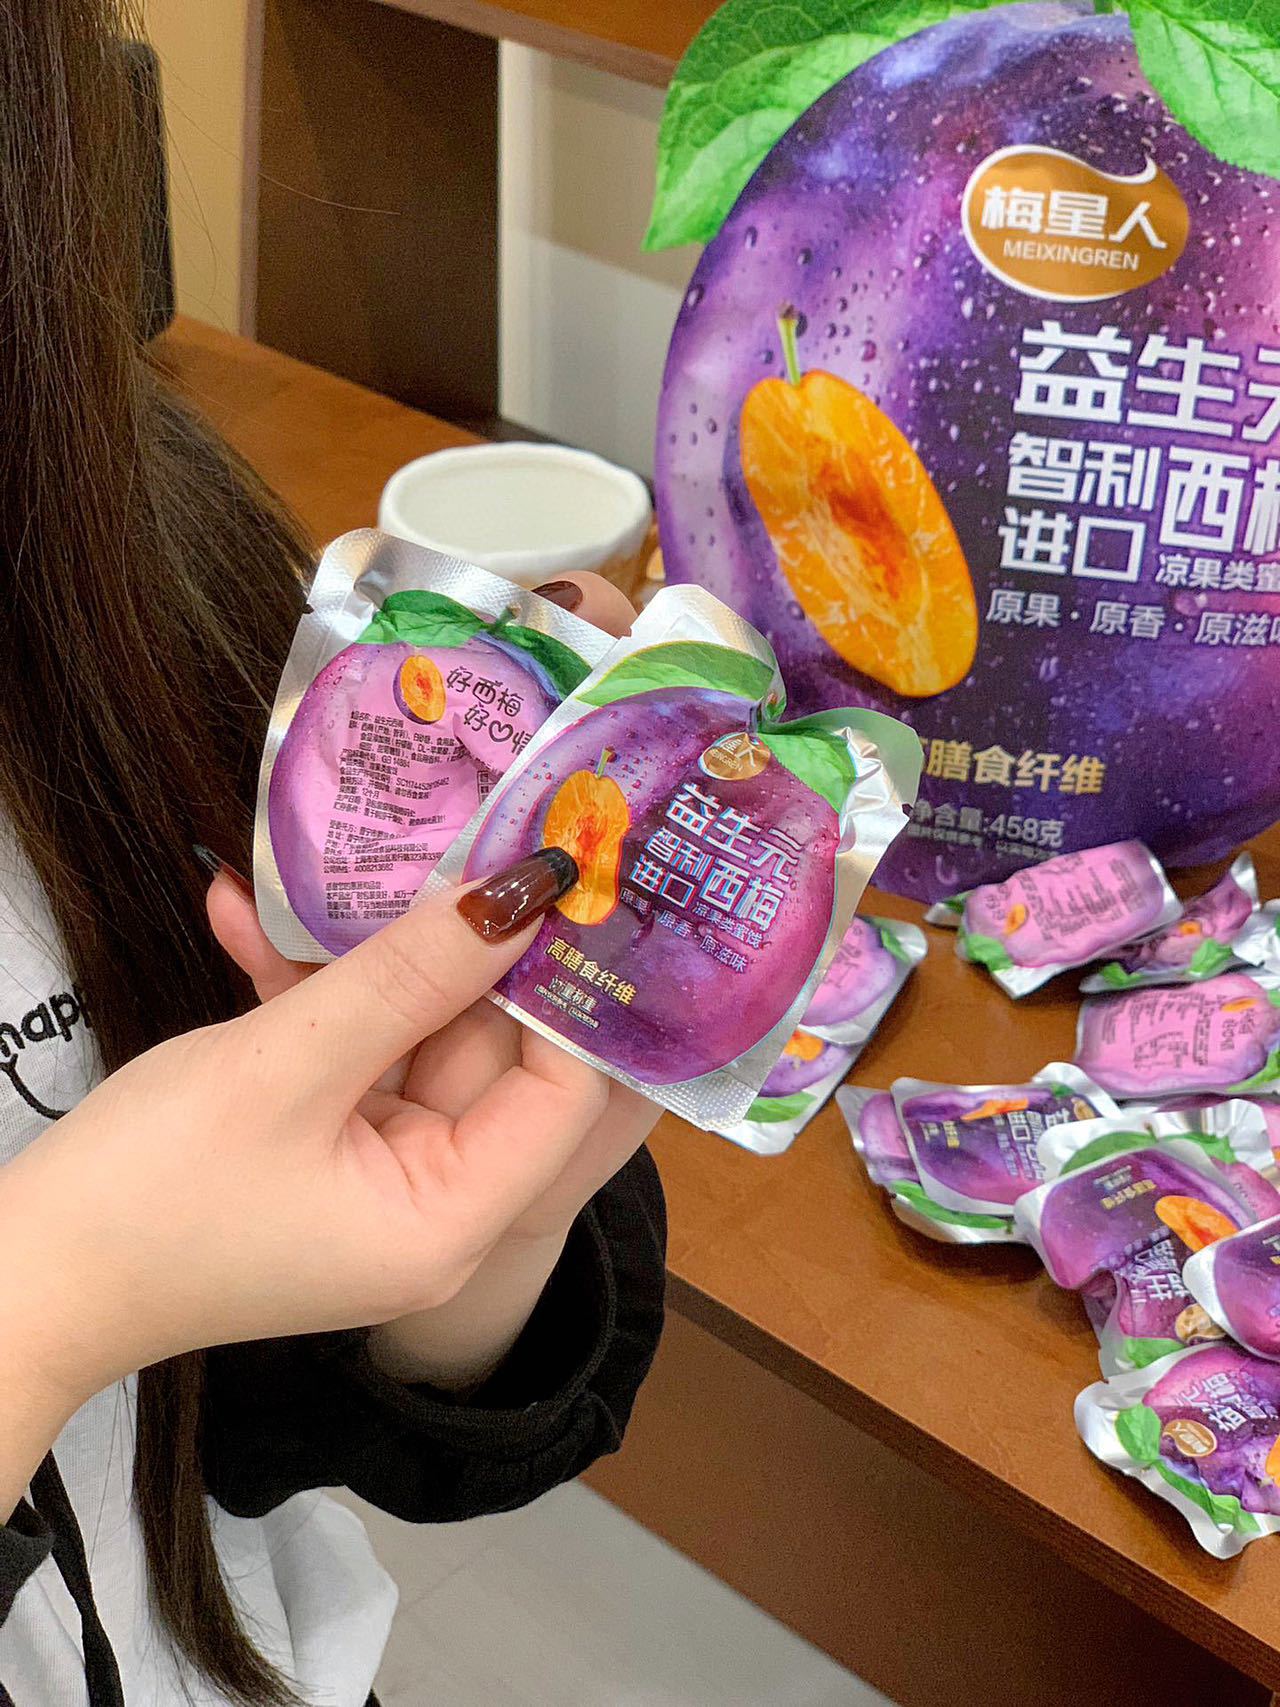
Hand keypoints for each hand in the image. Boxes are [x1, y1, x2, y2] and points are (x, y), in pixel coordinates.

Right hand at [207, 570, 662, 1385]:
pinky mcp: (323, 1142)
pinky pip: (349, 1050)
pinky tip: (246, 913)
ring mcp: (376, 1170)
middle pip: (490, 1051)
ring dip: (368, 953)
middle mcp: (435, 1201)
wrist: (19, 1280)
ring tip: (347, 853)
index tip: (561, 873)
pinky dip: (309, 990)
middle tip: (468, 830)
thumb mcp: (285, 1068)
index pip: (564, 1088)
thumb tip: (521, 896)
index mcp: (451, 1217)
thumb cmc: (145, 1196)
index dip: (567, 982)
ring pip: (412, 1034)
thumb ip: (409, 978)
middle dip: (461, 945)